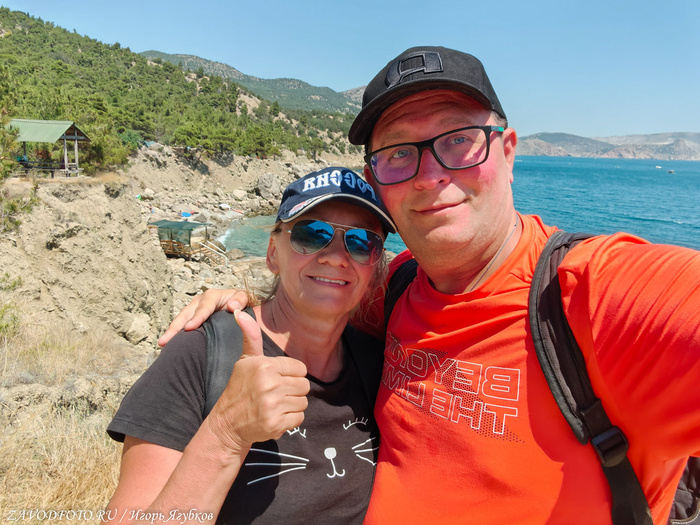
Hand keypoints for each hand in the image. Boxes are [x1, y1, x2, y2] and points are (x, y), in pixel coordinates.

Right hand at [158, 289, 250, 346]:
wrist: (238, 304)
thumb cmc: (240, 302)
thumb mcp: (244, 298)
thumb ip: (240, 300)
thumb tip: (232, 307)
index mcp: (212, 297)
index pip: (203, 308)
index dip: (196, 318)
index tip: (189, 328)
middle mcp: (199, 302)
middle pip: (185, 314)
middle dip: (175, 327)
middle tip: (165, 340)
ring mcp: (193, 310)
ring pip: (180, 320)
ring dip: (171, 332)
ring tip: (162, 344)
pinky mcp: (191, 318)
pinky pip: (182, 326)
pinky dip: (175, 335)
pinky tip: (169, 345)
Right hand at [207, 310, 309, 450]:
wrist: (226, 424)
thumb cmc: (239, 388)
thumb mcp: (245, 360)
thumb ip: (251, 337)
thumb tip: (240, 312)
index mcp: (265, 366)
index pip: (300, 368)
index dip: (291, 374)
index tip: (277, 380)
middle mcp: (270, 384)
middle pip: (304, 385)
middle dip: (293, 390)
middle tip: (276, 394)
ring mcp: (273, 405)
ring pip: (303, 402)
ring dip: (292, 405)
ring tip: (275, 405)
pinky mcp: (276, 424)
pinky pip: (299, 418)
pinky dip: (290, 420)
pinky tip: (275, 417)